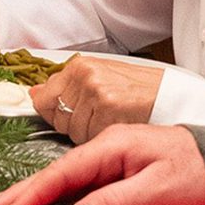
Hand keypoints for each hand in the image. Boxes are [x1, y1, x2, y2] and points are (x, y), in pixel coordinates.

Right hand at [0, 124, 204, 204]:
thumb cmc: (200, 172)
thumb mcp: (159, 190)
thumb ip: (115, 202)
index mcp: (112, 146)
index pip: (62, 172)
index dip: (31, 192)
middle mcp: (107, 151)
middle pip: (57, 176)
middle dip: (22, 195)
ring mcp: (112, 165)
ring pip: (67, 186)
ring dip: (37, 202)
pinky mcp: (121, 179)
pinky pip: (83, 193)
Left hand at [26, 57, 158, 141]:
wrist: (170, 95)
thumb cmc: (139, 89)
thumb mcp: (99, 77)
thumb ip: (65, 87)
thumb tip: (34, 93)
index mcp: (79, 66)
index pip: (42, 99)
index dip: (53, 114)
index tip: (66, 117)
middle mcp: (84, 76)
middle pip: (56, 118)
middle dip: (73, 125)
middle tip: (98, 118)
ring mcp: (95, 91)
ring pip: (72, 131)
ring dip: (88, 134)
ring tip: (110, 120)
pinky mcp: (107, 108)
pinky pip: (89, 137)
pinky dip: (101, 138)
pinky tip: (116, 125)